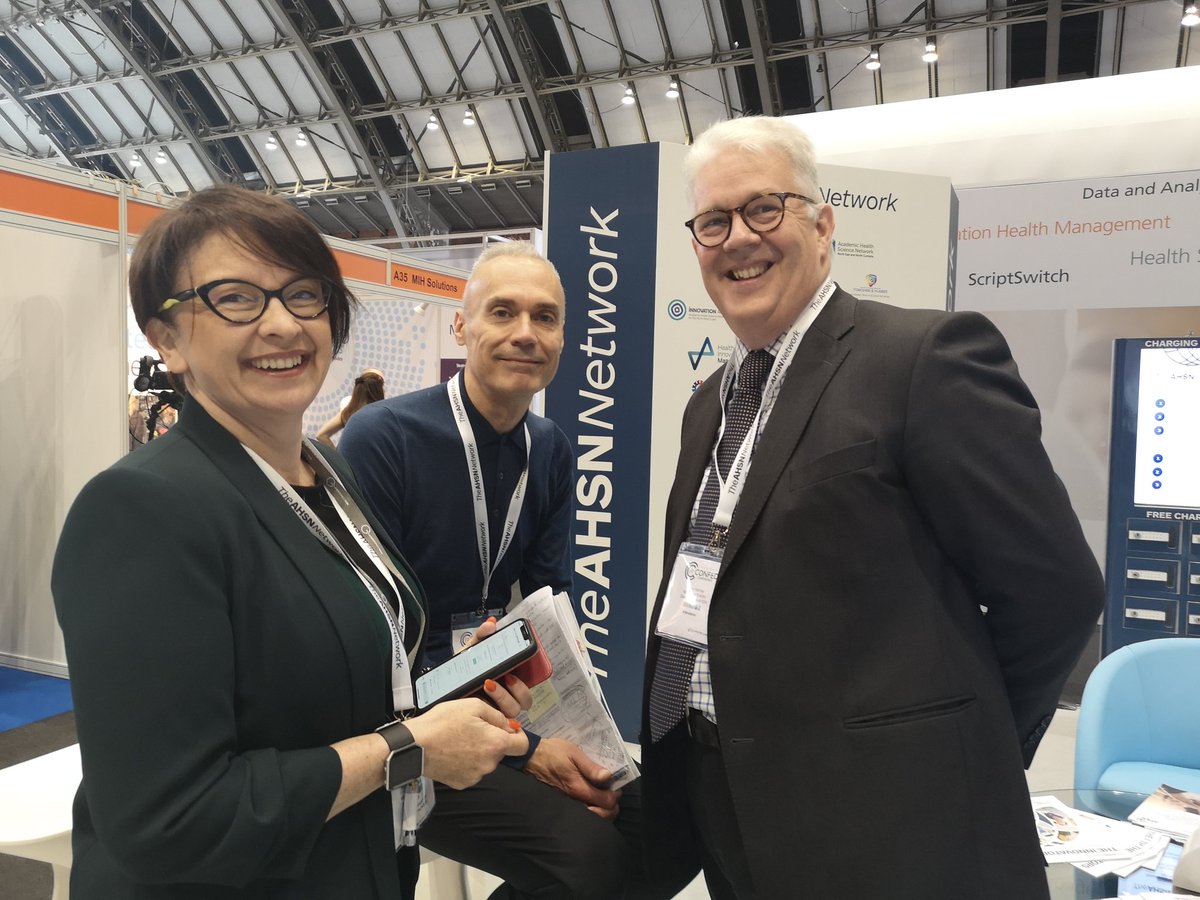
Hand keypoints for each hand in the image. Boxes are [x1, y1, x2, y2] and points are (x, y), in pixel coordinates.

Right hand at [405, 698, 527, 788]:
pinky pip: (471, 771)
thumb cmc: (443, 722)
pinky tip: (452, 752)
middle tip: (472, 728)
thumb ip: (498, 716)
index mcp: (497, 744)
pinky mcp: (462, 784)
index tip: (505, 728)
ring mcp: (476, 776)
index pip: (523, 745)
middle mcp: (490, 764)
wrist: (414, 746)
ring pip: (485, 761)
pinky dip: (466, 762)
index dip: (517, 734)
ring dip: (478, 751)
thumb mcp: (473, 706)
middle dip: (492, 740)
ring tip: (458, 740)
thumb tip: (509, 725)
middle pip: (501, 751)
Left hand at [463, 618, 532, 715]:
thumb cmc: (461, 670)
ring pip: (514, 709)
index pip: (530, 678)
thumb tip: (491, 624)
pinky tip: (480, 698)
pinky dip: (491, 709)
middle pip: (526, 699)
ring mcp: (498, 709)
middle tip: (508, 676)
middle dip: (520, 689)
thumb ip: (481, 638)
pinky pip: (498, 720)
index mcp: (509, 678)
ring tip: (488, 683)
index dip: (535, 671)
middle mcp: (507, 695)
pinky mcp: (488, 719)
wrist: (441, 688)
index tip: (526, 660)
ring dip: (504, 697)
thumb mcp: (471, 652)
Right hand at [524, 737, 620, 819]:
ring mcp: (567, 805)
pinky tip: (593, 803)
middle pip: (601, 815)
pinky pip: (582, 815)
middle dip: (612, 808)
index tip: (617, 788)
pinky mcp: (562, 804)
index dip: (615, 796)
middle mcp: (573, 801)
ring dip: (603, 812)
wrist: (530, 758)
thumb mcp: (573, 753)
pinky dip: (592, 812)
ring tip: (605, 800)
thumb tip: (608, 777)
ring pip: (592, 818)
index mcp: (578, 788)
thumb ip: (590, 767)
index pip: (605, 802)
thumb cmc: (553, 752)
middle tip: (613, 796)